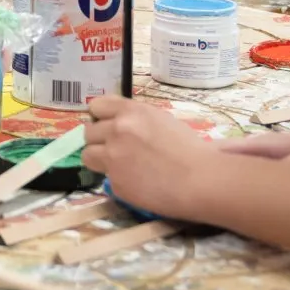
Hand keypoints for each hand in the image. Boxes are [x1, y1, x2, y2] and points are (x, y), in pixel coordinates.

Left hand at [82, 94, 217, 221]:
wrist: (201, 179)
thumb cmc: (189, 148)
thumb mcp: (160, 119)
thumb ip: (134, 118)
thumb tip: (115, 123)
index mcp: (131, 112)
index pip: (96, 106)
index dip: (100, 117)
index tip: (106, 125)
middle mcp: (117, 131)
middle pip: (88, 132)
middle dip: (99, 140)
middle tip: (116, 149)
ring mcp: (113, 157)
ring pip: (88, 155)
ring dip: (100, 159)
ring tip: (121, 166)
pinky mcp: (115, 182)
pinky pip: (106, 178)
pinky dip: (118, 180)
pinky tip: (138, 182)